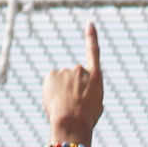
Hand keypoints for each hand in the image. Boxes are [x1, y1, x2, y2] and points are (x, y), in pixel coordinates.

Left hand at [43, 23, 103, 144]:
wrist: (72, 122)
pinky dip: (51, 91)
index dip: (91, 37)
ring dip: (61, 91)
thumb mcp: (96, 105)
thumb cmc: (86, 118)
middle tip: (74, 105)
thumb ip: (89, 92)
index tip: (90, 24)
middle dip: (72, 88)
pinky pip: (51, 83)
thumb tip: (77, 89)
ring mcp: (65, 71)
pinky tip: (56, 102)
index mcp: (95, 77)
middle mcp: (80, 70)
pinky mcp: (51, 75)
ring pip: (61, 81)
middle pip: (73, 77)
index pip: (93, 52)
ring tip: (65, 106)